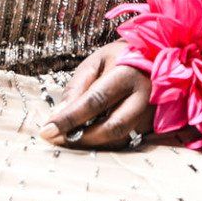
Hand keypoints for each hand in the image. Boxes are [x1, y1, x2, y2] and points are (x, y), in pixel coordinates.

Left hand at [40, 42, 154, 149]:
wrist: (154, 57)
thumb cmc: (120, 58)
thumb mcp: (95, 62)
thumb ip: (77, 88)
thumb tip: (58, 117)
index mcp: (127, 74)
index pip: (94, 102)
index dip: (69, 118)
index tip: (47, 130)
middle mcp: (144, 96)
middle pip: (111, 128)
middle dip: (81, 137)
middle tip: (56, 139)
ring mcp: (152, 112)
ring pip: (118, 139)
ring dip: (90, 143)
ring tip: (68, 138)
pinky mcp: (153, 124)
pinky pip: (125, 140)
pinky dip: (103, 142)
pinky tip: (88, 136)